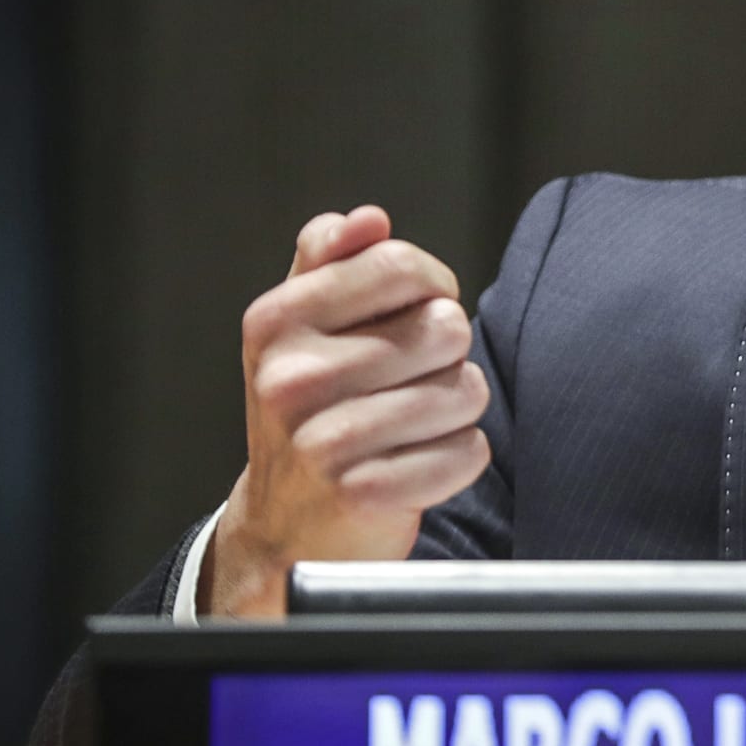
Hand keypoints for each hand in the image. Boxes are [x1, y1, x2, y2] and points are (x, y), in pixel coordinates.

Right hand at [199, 206, 491, 618]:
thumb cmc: (311, 409)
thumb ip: (329, 260)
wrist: (286, 526)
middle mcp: (290, 378)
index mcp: (276, 322)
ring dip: (457, 407)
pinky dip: (460, 458)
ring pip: (465, 390)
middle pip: (444, 327)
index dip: (432, 287)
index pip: (401, 266)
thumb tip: (369, 219)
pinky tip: (420, 465)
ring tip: (415, 424)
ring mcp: (323, 441)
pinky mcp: (364, 495)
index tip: (418, 313)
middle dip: (446, 354)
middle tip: (409, 382)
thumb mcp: (299, 328)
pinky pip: (469, 452)